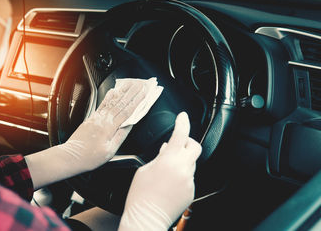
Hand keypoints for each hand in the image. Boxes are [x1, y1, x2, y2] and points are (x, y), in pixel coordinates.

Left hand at [58, 81, 146, 170]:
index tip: (144, 93)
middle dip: (131, 92)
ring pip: (112, 102)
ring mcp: (97, 117)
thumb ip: (121, 136)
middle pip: (121, 103)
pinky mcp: (91, 118)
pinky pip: (102, 104)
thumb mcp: (110, 151)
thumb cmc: (90, 157)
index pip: (127, 111)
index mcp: (109, 127)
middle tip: (140, 84)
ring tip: (129, 84)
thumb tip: (130, 125)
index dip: (137, 101)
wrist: (71, 156)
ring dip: (122, 92)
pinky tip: (112, 92)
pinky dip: (109, 97)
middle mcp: (103, 119)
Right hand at [119, 112, 201, 230]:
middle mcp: (183, 169)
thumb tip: (166, 150)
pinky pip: (188, 177)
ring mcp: (188, 181)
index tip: (183, 117)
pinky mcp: (190, 192)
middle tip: (177, 144)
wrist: (147, 217)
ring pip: (190, 163)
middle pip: (195, 147)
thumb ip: (158, 157)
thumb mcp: (144, 169)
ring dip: (181, 161)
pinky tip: (169, 183)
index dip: (183, 122)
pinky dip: (181, 175)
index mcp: (169, 160)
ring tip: (166, 170)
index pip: (180, 134)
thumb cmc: (141, 195)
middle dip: (187, 142)